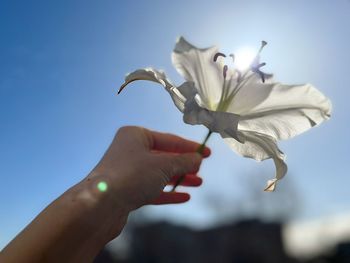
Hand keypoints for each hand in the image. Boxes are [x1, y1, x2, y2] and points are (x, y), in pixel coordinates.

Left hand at [89, 126, 209, 210]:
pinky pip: (152, 189)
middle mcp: (130, 151)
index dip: (190, 147)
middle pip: (164, 156)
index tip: (208, 153)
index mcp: (136, 135)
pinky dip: (168, 192)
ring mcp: (128, 172)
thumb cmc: (132, 175)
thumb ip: (183, 161)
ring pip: (158, 174)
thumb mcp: (163, 165)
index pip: (169, 139)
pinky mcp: (127, 191)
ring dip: (178, 178)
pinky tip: (184, 197)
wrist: (100, 204)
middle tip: (201, 169)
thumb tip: (198, 159)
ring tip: (198, 183)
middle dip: (184, 164)